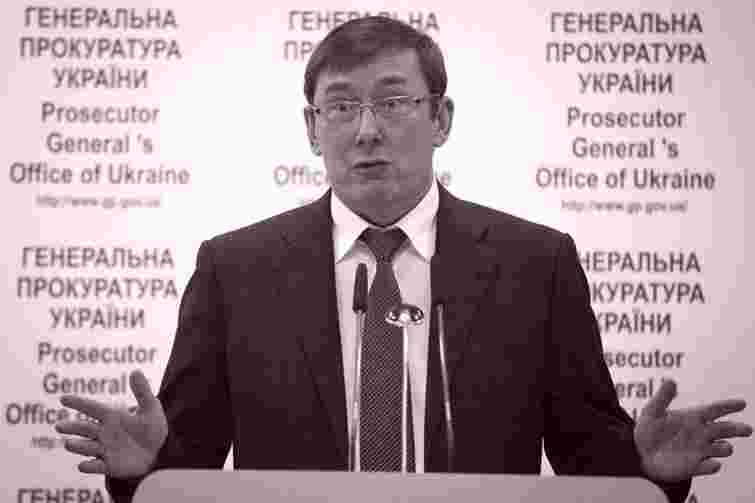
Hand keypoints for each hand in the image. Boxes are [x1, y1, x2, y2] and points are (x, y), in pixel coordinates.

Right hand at [55, 370, 167, 478]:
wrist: (158, 453)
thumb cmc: (152, 429)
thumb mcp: (151, 408)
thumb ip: (142, 392)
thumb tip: (136, 371)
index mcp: (112, 416)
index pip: (92, 408)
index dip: (78, 403)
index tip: (63, 398)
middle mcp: (104, 432)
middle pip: (85, 429)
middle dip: (72, 428)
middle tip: (59, 426)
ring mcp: (104, 450)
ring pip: (87, 447)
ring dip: (78, 446)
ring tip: (69, 444)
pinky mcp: (109, 465)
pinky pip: (97, 466)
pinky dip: (89, 466)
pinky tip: (83, 465)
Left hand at [634, 379, 751, 481]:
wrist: (640, 454)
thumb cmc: (648, 430)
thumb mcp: (652, 411)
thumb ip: (662, 397)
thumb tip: (670, 380)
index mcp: (693, 417)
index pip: (714, 409)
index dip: (728, 406)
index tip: (742, 403)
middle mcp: (701, 433)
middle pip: (725, 429)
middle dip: (736, 429)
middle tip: (747, 429)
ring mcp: (700, 451)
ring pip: (721, 449)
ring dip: (724, 448)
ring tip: (724, 447)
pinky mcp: (694, 467)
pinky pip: (707, 467)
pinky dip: (711, 466)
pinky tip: (713, 464)